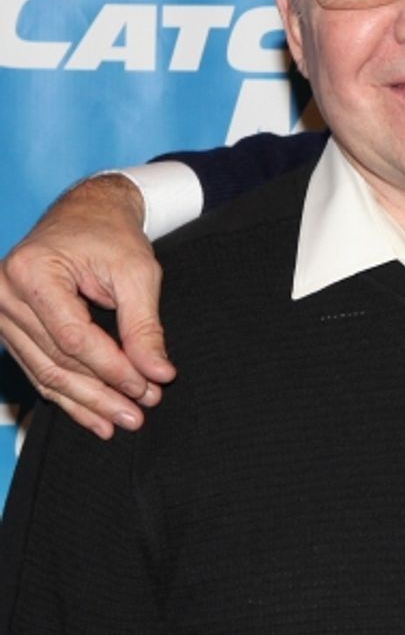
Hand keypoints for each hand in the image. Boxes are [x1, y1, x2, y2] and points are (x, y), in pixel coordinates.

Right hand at [0, 174, 176, 438]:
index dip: (112, 368)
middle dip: (101, 392)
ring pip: (45, 372)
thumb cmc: (112, 235)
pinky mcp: (9, 328)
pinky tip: (94, 414)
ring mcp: (1, 313)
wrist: (86, 213)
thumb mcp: (138, 271)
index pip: (73, 337)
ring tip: (121, 421)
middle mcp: (5, 294)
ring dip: (86, 402)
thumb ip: (144, 324)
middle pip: (57, 360)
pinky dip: (68, 393)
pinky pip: (39, 368)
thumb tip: (158, 373)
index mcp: (33, 271)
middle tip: (138, 414)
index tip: (148, 388)